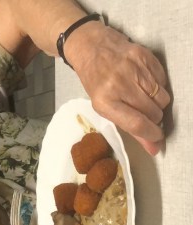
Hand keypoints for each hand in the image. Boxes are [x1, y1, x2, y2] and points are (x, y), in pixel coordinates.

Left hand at [66, 22, 170, 154]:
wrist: (91, 47)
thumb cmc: (96, 82)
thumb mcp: (104, 107)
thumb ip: (129, 126)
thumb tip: (153, 146)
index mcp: (105, 102)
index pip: (136, 124)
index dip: (151, 135)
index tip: (157, 138)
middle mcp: (119, 85)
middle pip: (153, 113)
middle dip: (154, 119)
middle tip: (146, 115)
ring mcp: (133, 69)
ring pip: (162, 98)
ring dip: (157, 104)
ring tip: (145, 99)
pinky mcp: (145, 56)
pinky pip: (164, 81)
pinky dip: (159, 88)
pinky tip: (146, 84)